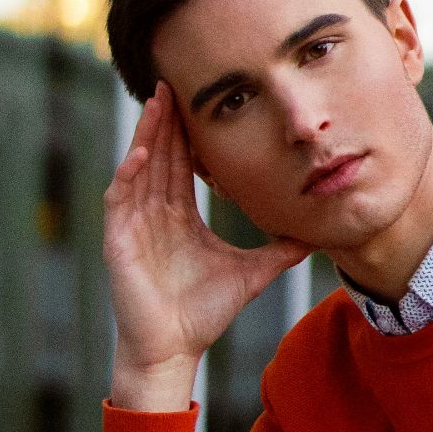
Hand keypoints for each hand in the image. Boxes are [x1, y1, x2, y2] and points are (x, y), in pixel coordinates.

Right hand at [103, 80, 312, 409]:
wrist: (174, 350)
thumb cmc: (203, 316)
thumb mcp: (251, 274)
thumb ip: (279, 252)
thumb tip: (314, 236)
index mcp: (178, 218)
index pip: (182, 166)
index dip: (187, 134)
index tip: (198, 102)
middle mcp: (153, 215)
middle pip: (160, 157)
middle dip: (165, 121)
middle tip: (172, 82)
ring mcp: (132, 225)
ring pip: (139, 169)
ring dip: (147, 135)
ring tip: (155, 101)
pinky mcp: (118, 240)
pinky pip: (120, 198)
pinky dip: (130, 173)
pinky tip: (142, 151)